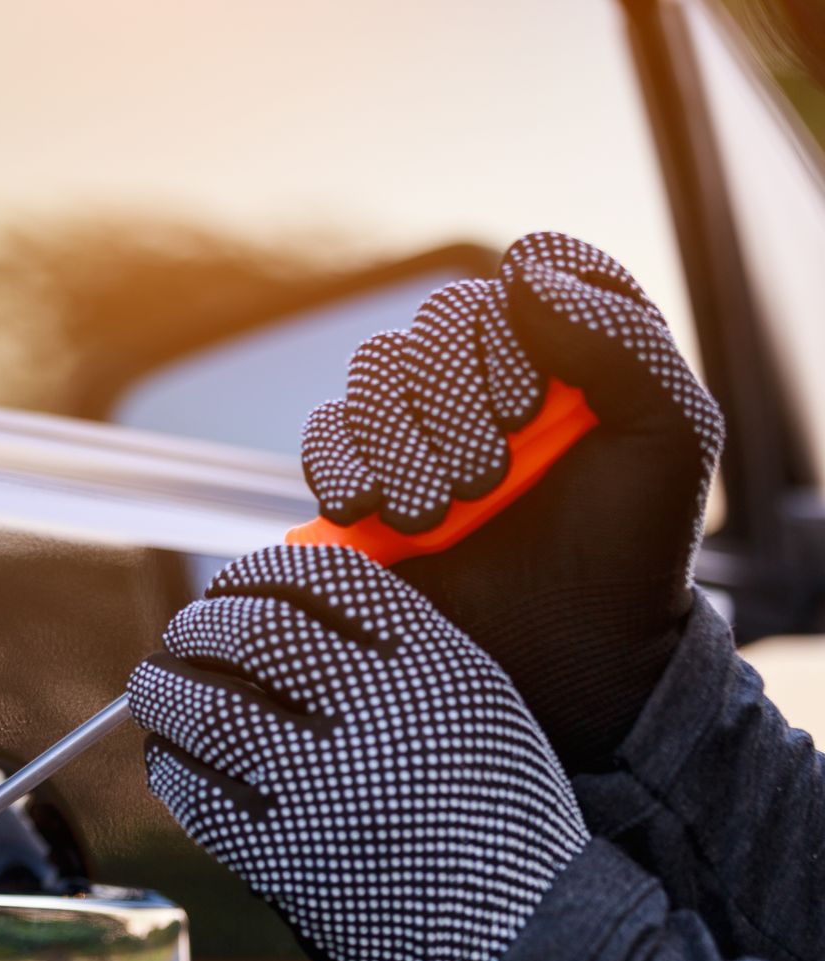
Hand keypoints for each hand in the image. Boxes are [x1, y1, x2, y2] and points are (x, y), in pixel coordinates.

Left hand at [130, 543, 588, 960]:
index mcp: (433, 667)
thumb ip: (391, 644)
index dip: (258, 573)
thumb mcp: (473, 701)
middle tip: (184, 633)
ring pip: (205, 710)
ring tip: (155, 685)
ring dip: (162, 687)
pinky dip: (168, 764)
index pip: (321, 580)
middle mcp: (375, 719)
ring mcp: (324, 791)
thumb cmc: (494, 814)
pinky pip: (195, 793)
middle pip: (249, 634)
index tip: (236, 586)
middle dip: (198, 624)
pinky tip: (171, 757)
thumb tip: (279, 600)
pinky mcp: (284, 861)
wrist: (519, 940)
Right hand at [300, 232, 723, 769]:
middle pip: (436, 324)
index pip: (527, 273)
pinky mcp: (361, 478)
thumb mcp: (666, 438)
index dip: (516, 332)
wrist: (565, 659)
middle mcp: (491, 374)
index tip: (531, 408)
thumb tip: (519, 271)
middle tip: (489, 479)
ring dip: (403, 441)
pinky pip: (325, 435)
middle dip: (455, 403)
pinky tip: (379, 513)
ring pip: (375, 372)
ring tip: (440, 512)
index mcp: (573, 347)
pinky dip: (343, 466)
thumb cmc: (627, 550)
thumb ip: (622, 339)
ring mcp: (420, 425)